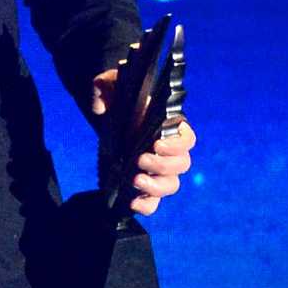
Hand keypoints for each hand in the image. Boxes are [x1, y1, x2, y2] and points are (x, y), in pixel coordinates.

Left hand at [89, 68, 196, 216]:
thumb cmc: (118, 96)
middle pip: (181, 165)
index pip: (188, 140)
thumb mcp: (110, 82)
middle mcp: (169, 150)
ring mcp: (158, 169)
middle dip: (162, 166)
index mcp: (170, 126)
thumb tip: (100, 106)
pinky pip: (153, 201)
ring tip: (135, 181)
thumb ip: (104, 85)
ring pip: (171, 184)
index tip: (156, 144)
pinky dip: (147, 205)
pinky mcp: (144, 182)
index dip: (177, 145)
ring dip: (156, 187)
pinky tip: (132, 203)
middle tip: (139, 161)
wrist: (108, 113)